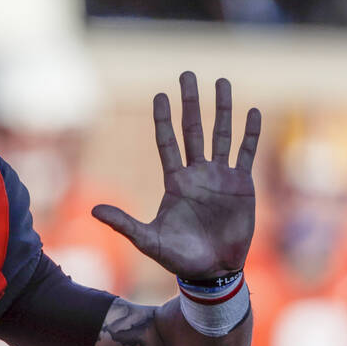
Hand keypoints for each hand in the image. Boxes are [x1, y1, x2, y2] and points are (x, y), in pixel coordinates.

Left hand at [92, 72, 260, 277]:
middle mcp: (197, 174)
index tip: (160, 95)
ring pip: (221, 134)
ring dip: (222, 109)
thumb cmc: (178, 257)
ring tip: (221, 82)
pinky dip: (250, 133)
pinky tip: (254, 111)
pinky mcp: (242, 185)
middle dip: (190, 102)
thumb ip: (123, 224)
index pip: (167, 142)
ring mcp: (220, 177)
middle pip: (193, 130)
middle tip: (187, 74)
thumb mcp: (147, 240)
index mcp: (175, 182)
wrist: (212, 270)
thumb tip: (93, 211)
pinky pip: (246, 153)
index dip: (163, 119)